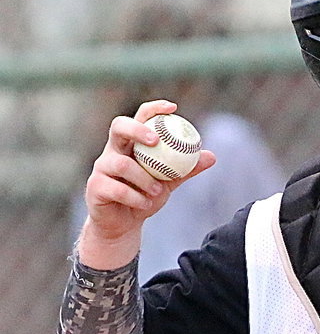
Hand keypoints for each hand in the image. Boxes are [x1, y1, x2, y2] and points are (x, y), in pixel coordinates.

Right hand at [79, 100, 216, 267]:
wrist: (124, 225)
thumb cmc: (144, 197)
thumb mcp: (168, 182)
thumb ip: (186, 169)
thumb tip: (211, 156)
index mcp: (131, 145)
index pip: (139, 118)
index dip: (153, 109)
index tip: (173, 108)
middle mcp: (113, 151)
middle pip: (118, 127)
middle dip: (137, 130)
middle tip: (155, 141)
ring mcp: (101, 168)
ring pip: (120, 164)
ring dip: (142, 177)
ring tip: (157, 190)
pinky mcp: (95, 187)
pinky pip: (117, 188)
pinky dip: (134, 197)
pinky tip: (144, 204)